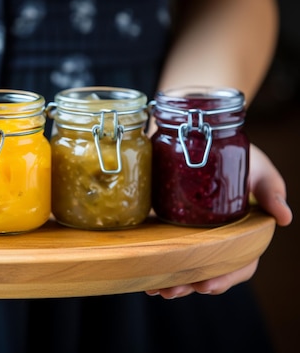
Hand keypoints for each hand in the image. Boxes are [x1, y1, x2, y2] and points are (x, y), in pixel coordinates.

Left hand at [146, 143, 292, 298]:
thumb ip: (270, 190)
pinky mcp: (170, 226)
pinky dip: (156, 264)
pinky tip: (144, 275)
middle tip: (171, 290)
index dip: (226, 277)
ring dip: (172, 281)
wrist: (198, 138)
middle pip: (210, 271)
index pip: (241, 263)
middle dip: (191, 284)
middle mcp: (219, 237)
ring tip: (155, 288)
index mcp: (245, 231)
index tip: (206, 285)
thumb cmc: (236, 154)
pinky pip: (165, 250)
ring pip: (186, 266)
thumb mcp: (256, 168)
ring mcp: (193, 233)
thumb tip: (284, 218)